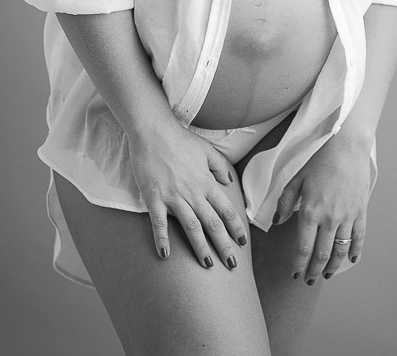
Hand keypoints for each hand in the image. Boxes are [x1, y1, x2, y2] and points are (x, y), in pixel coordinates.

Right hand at [128, 120, 247, 268]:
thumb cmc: (180, 139)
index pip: (226, 210)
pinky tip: (165, 256)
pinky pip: (159, 224)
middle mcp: (193, 192)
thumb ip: (219, 166)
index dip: (236, 228)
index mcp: (206, 182)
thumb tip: (229, 181)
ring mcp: (173, 197)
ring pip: (191, 227)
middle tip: (232, 265)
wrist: (153, 131)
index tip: (243, 242)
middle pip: (212, 224)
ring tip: (208, 264)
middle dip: (224, 246)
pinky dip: (162, 240)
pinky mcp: (154, 198)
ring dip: (200, 247)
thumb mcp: (206, 149)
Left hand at [274, 130, 370, 282]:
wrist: (347, 146)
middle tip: (308, 280)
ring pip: (340, 251)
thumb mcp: (296, 178)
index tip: (294, 273)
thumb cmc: (320, 159)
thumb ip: (285, 202)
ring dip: (332, 267)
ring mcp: (347, 217)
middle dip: (313, 271)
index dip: (298, 265)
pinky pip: (358, 238)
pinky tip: (350, 259)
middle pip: (321, 255)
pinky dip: (355, 252)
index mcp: (310, 212)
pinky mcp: (360, 212)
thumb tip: (278, 221)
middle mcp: (329, 219)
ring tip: (326, 275)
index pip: (303, 248)